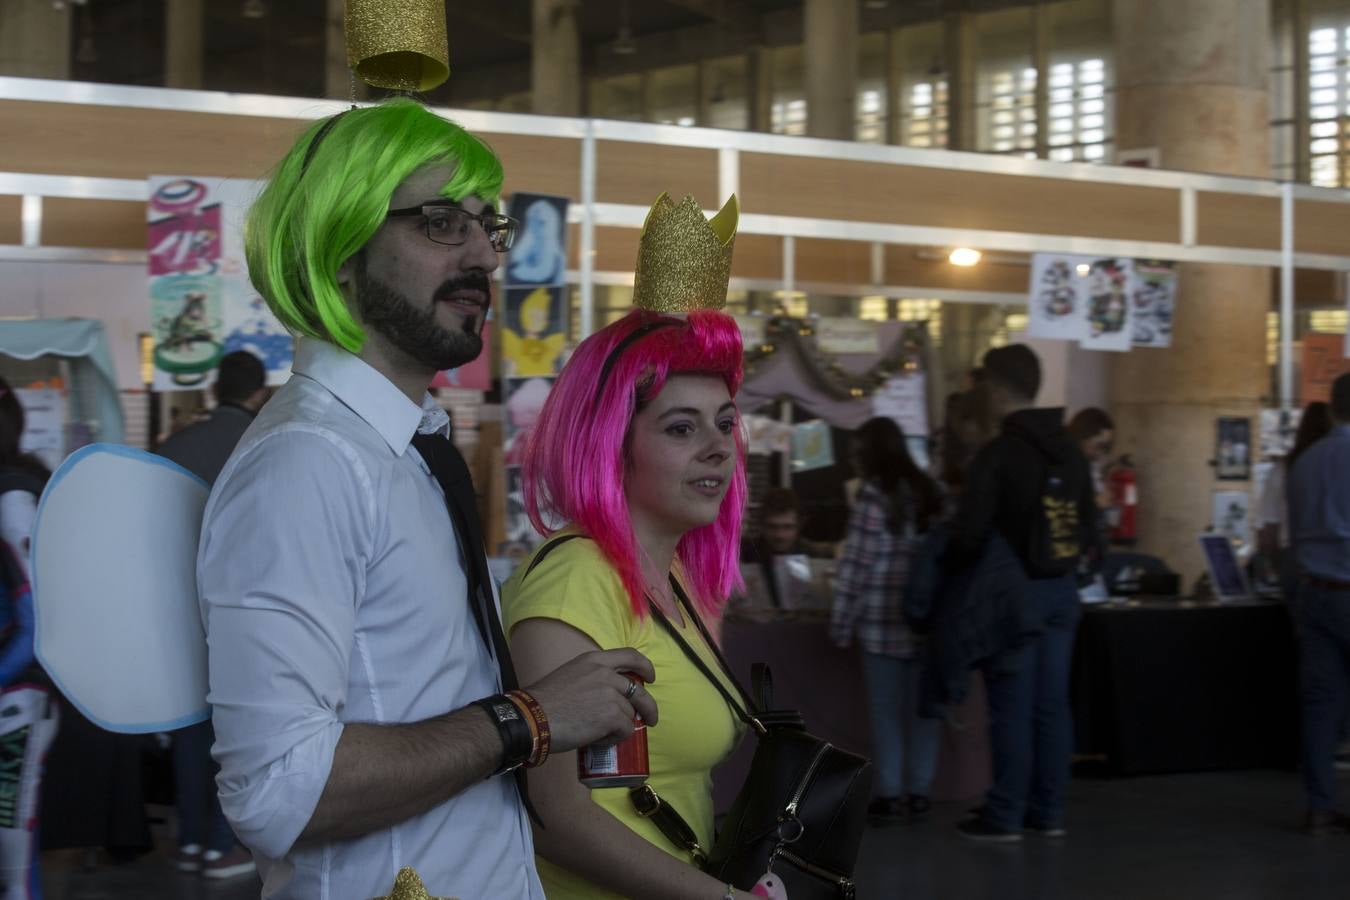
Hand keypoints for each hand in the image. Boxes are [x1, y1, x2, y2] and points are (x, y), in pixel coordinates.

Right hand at [525, 648, 659, 752]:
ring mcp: (611, 694)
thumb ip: (593, 678)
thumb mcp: (571, 675)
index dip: (645, 667)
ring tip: (598, 733)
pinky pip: (625, 730)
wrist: (533, 718)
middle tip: (650, 719)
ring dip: (618, 726)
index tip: (650, 678)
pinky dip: (614, 738)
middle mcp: (606, 673)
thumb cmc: (545, 701)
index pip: (631, 655)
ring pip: (630, 714)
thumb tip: (611, 695)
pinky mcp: (612, 715)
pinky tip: (597, 739)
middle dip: (648, 707)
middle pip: (640, 691)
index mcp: (595, 660)